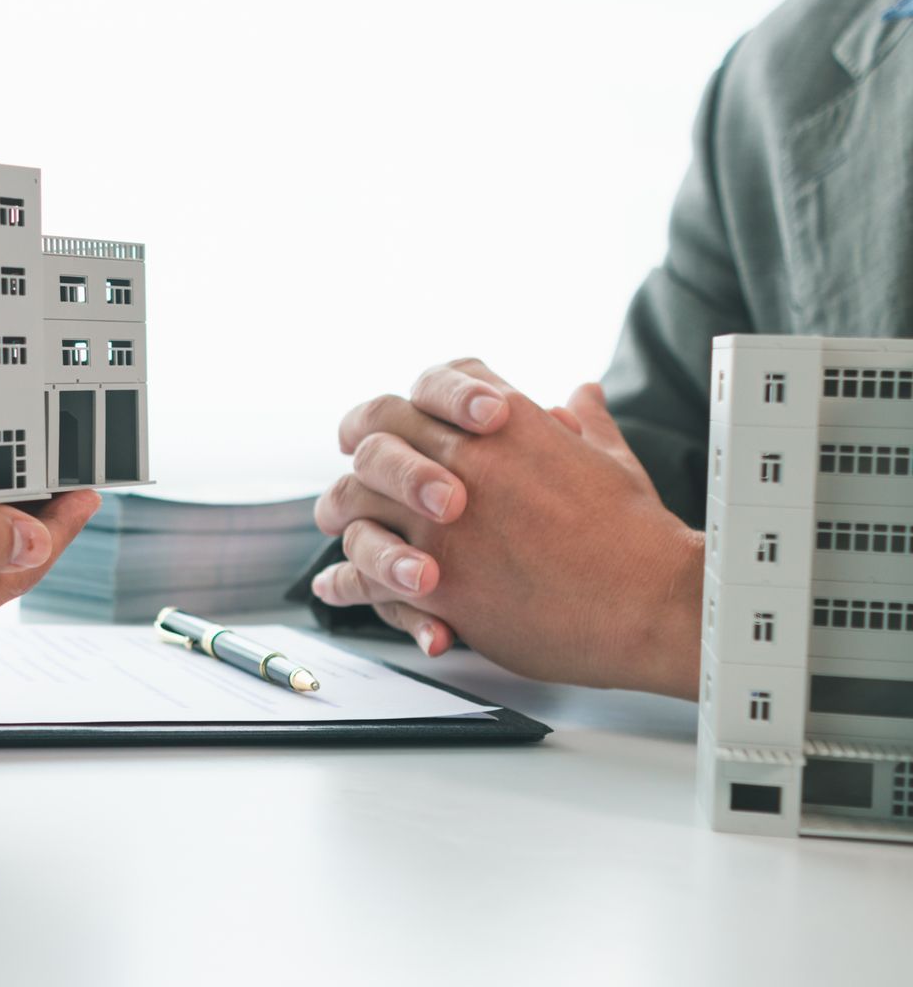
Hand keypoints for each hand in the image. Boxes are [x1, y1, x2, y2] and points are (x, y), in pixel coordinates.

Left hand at [311, 359, 703, 696]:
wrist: (653, 602)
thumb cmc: (637, 533)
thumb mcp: (610, 460)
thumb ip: (582, 424)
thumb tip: (579, 393)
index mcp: (506, 421)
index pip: (430, 384)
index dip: (411, 402)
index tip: (402, 423)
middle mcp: (464, 460)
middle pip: (374, 433)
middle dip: (360, 450)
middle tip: (355, 469)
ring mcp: (442, 521)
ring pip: (353, 499)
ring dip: (340, 512)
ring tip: (338, 523)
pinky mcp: (436, 580)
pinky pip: (363, 573)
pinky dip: (343, 581)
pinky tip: (333, 586)